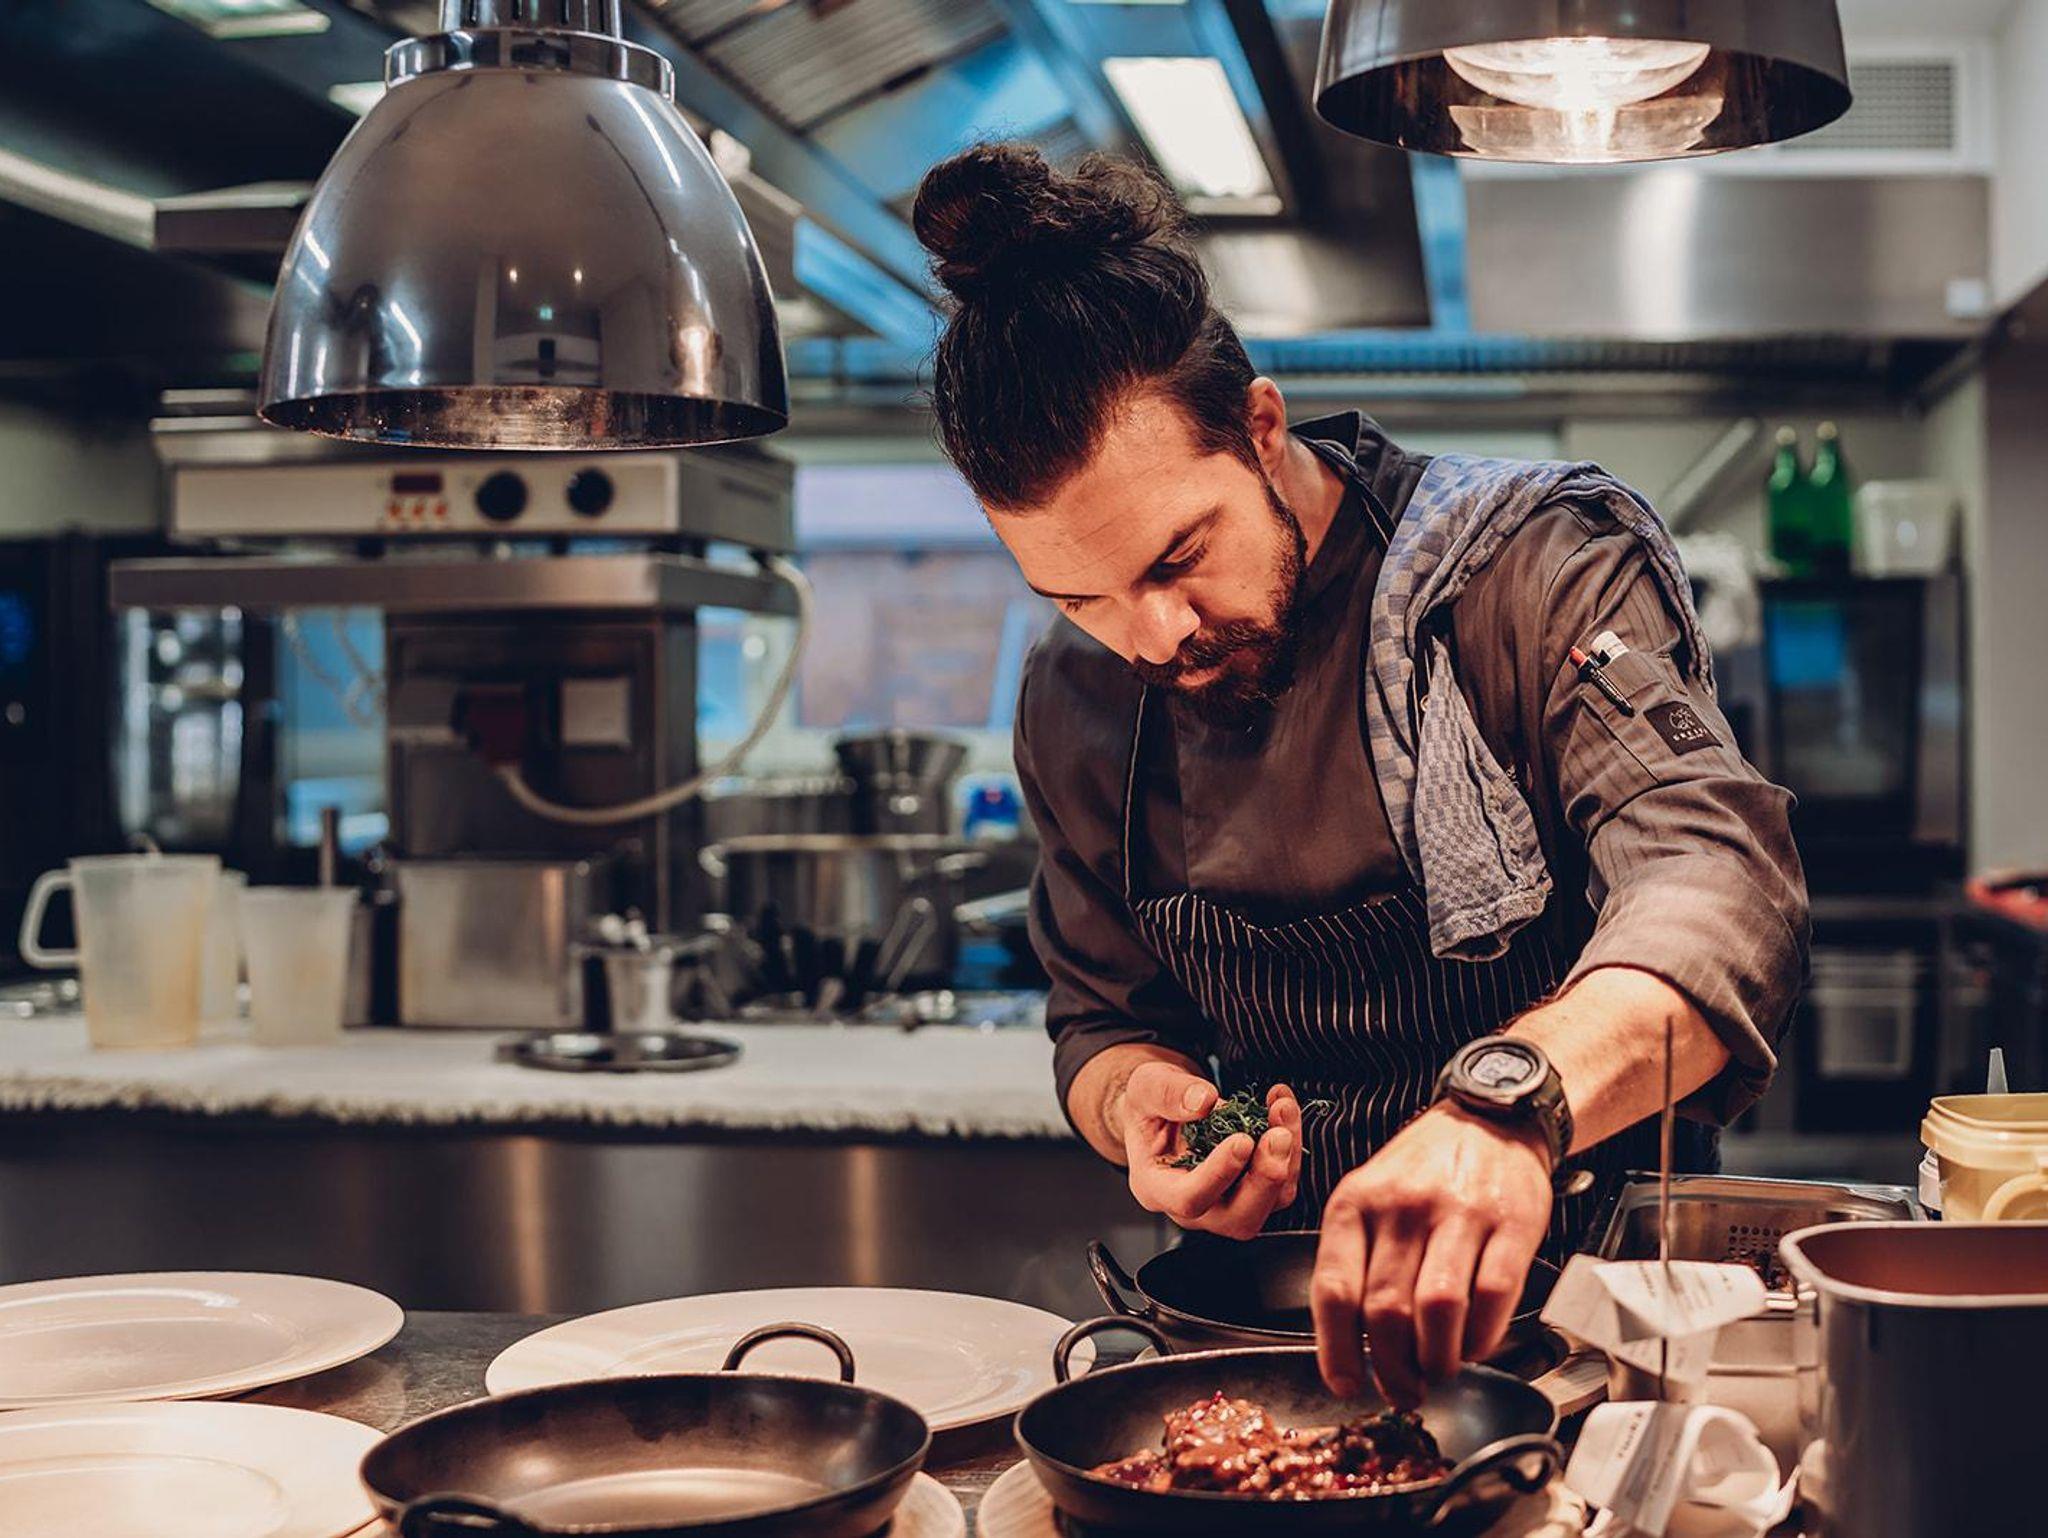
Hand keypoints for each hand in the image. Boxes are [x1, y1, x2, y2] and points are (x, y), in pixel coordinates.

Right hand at [1117, 1063, 1302, 1240]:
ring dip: (1286, 1158)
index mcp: (1157, 1187)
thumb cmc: (1150, 1106)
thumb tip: (1203, 1101)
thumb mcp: (1146, 1086)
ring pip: (1269, 1202)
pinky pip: (1281, 1182)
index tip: (1242, 1140)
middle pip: (1238, 1218)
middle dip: (1266, 1178)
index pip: (1189, 1199)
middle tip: (1279, 1135)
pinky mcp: (1252, 1189)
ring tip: (1282, 1109)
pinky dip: (1289, 1147)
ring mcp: (1226, 1201)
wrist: (1164, 1109)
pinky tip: (1281, 1109)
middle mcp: (1194, 1205)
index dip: (1219, 1174)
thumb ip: (1168, 1093)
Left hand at [1309, 1103, 1551, 1407]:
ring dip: (1437, 1360)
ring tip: (1439, 1372)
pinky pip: (1493, 1297)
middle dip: (1392, 1369)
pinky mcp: (1511, 1225)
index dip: (1336, 1350)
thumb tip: (1348, 1343)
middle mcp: (1401, 1207)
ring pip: (1437, 1310)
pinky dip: (1483, 1338)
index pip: (1334, 1290)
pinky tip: (1475, 1346)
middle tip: (1403, 1390)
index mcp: (1355, 1203)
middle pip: (1386, 1311)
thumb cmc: (1425, 1169)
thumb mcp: (1369, 1195)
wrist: (1491, 1119)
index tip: (1346, 1384)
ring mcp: (1457, 1214)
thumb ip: (1356, 1259)